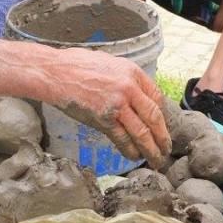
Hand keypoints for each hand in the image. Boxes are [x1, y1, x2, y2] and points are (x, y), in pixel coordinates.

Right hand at [51, 48, 170, 168]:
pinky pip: (122, 138)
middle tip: (166, 149)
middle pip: (154, 117)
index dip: (161, 115)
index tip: (162, 126)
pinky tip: (134, 156)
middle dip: (163, 136)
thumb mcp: (109, 63)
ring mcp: (117, 105)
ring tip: (156, 159)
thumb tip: (133, 93)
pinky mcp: (103, 119)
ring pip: (142, 132)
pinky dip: (130, 150)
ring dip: (151, 149)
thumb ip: (124, 78)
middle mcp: (129, 88)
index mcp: (132, 72)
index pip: (156, 97)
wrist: (55, 72)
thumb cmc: (76, 65)